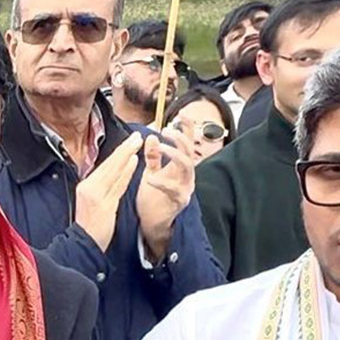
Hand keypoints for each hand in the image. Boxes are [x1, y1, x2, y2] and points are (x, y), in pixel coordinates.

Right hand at [73, 132, 141, 250]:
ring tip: (138, 143)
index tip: (128, 142)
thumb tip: (114, 173)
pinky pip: (118, 185)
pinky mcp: (104, 205)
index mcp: (85, 186)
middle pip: (109, 164)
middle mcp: (89, 187)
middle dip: (124, 148)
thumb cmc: (90, 226)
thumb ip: (102, 188)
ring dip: (127, 155)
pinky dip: (126, 172)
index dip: (118, 153)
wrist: (83, 245)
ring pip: (114, 171)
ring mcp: (96, 195)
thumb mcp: (92, 202)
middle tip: (136, 135)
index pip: (104, 166)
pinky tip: (134, 161)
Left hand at [137, 131, 195, 259]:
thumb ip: (153, 156)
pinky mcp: (179, 202)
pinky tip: (150, 178)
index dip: (186, 129)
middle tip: (166, 130)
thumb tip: (151, 135)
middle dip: (180, 138)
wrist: (152, 225)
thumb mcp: (151, 172)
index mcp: (180, 167)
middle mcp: (187, 176)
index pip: (187, 144)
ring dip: (174, 153)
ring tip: (160, 145)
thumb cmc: (153, 199)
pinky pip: (173, 189)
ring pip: (187, 166)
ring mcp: (185, 188)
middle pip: (189, 151)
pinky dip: (161, 182)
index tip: (181, 115)